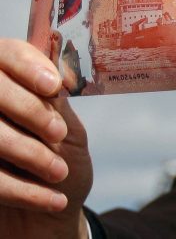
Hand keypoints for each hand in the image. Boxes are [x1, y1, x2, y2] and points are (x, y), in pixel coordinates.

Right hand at [0, 39, 92, 237]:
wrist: (53, 215)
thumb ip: (57, 105)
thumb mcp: (70, 131)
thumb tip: (54, 75)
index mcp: (18, 87)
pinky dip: (25, 191)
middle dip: (29, 109)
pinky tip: (54, 201)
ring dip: (30, 153)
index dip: (27, 66)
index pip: (10, 56)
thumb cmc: (66, 165)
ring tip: (59, 171)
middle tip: (57, 132)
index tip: (52, 85)